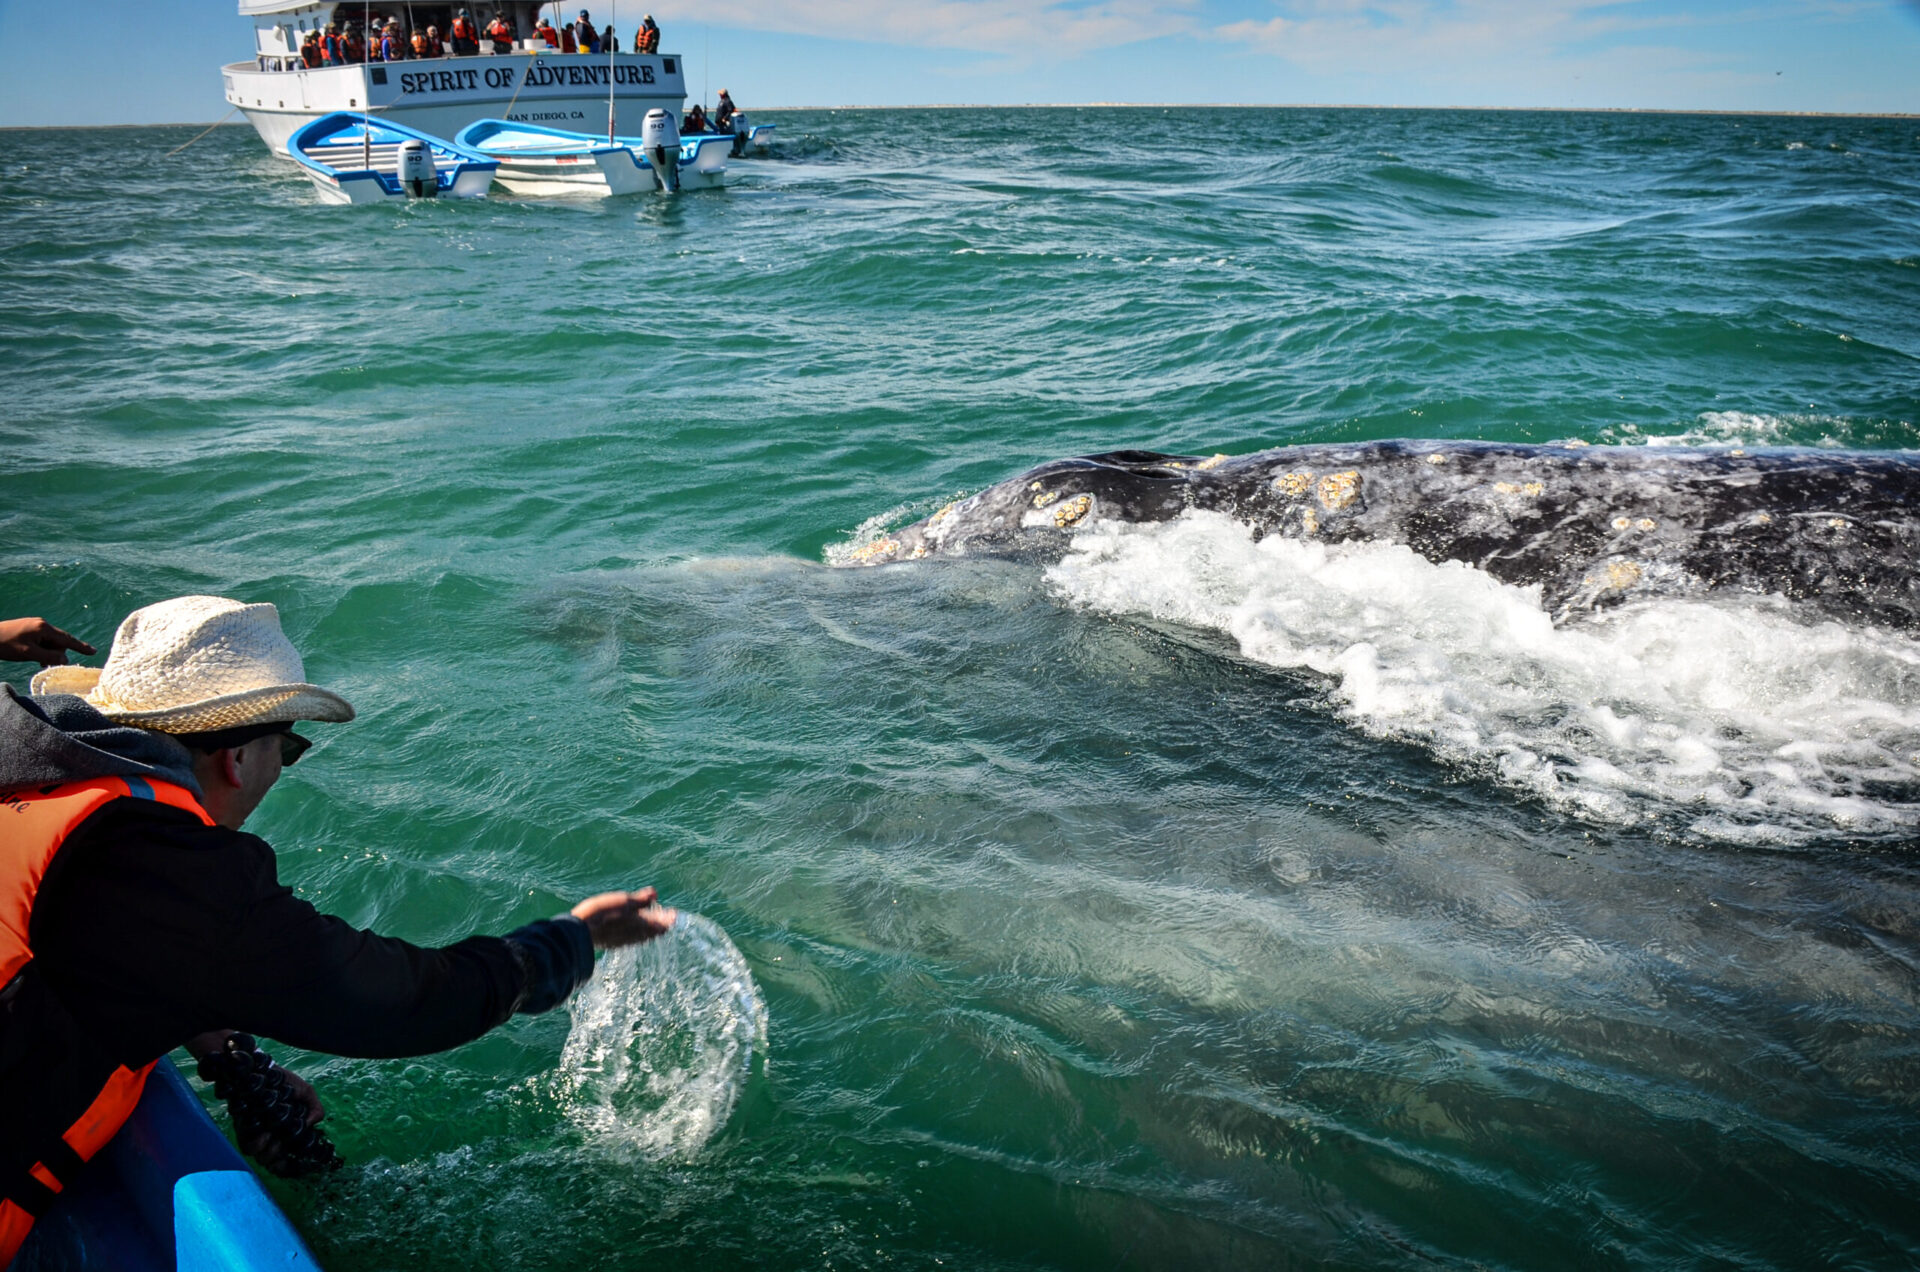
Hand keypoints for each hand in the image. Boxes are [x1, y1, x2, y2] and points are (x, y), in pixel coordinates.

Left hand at [0, 617, 94, 664]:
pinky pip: (41, 641)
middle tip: (41, 664)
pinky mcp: (28, 629)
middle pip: (58, 642)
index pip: (67, 639)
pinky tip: (31, 655)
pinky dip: (40, 650)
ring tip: (33, 660)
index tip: (93, 651)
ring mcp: (34, 626)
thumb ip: (49, 657)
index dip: (80, 647)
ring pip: (49, 643)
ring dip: (45, 653)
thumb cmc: (5, 645)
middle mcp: (41, 624)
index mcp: (43, 628)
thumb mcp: (28, 654)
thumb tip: (65, 660)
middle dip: (54, 654)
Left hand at [242, 1062, 324, 1176]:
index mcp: (285, 1131)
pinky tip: (265, 1134)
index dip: (287, 1165)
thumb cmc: (284, 1082)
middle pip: (271, 1161)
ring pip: (259, 1157)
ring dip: (268, 1153)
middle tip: (281, 1146)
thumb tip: (311, 1124)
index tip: (291, 1163)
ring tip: (273, 1138)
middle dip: (277, 1159)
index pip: (285, 1156)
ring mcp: (256, 1134)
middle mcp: (270, 1135)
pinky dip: (257, 1145)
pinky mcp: (243, 1130)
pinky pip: (247, 1147)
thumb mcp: (306, 1092)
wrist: (261, 1071)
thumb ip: (315, 1108)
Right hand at [571, 887, 676, 949]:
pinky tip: (634, 931)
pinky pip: (631, 939)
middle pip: (652, 930)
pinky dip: (638, 933)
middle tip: (666, 916)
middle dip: (660, 922)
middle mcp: (634, 935)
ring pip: (642, 935)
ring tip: (653, 922)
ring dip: (649, 928)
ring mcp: (622, 940)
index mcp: (640, 924)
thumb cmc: (601, 914)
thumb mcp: (622, 901)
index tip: (674, 913)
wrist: (578, 933)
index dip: (667, 918)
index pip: (660, 923)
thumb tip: (655, 893)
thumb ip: (640, 899)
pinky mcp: (612, 943)